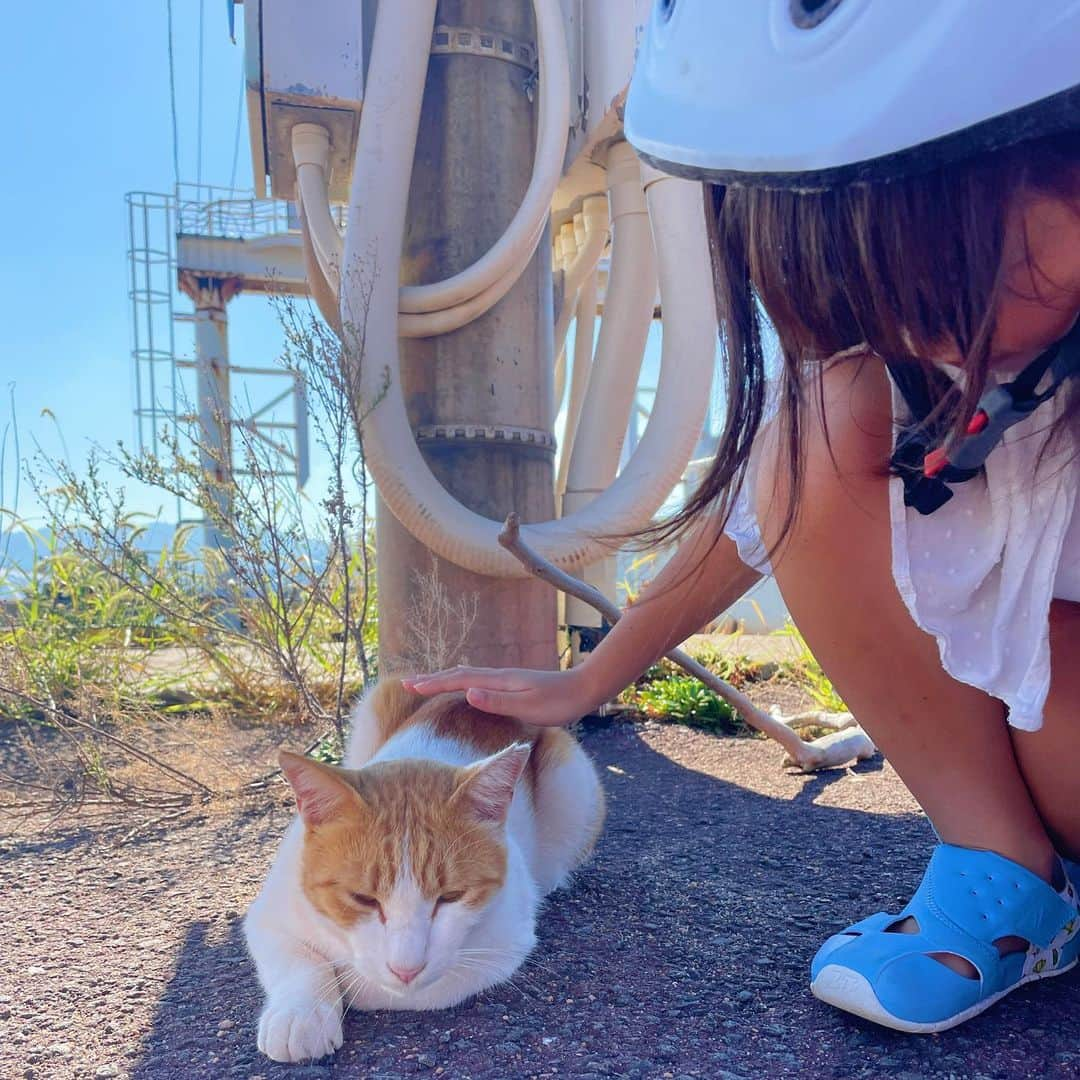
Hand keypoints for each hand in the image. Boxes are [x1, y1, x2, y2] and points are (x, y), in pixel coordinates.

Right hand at [403, 666, 596, 726]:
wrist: (583, 690)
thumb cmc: (558, 703)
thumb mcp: (528, 706)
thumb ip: (498, 702)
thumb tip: (468, 693)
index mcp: (499, 681)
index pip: (459, 681)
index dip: (434, 684)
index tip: (410, 687)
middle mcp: (498, 677)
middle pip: (458, 674)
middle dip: (432, 679)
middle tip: (407, 684)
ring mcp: (505, 680)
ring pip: (467, 677)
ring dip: (444, 679)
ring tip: (426, 685)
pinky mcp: (511, 687)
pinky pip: (477, 682)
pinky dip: (461, 683)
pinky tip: (462, 691)